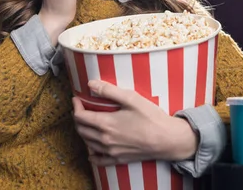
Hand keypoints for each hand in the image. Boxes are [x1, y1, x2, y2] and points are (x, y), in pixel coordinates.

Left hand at [72, 80, 198, 165]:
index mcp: (105, 123)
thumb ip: (109, 90)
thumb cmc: (151, 117)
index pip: (80, 116)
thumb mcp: (131, 98)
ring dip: (83, 132)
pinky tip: (92, 150)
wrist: (167, 140)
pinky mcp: (118, 159)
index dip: (75, 106)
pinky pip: (98, 160)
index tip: (76, 99)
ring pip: (87, 143)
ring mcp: (110, 151)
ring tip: (87, 123)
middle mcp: (104, 139)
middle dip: (78, 118)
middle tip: (81, 108)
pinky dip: (92, 154)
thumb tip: (91, 84)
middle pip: (81, 130)